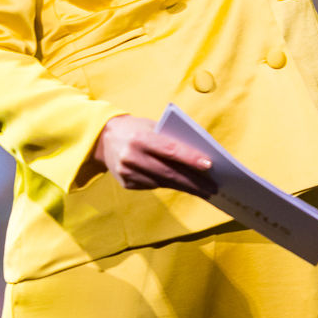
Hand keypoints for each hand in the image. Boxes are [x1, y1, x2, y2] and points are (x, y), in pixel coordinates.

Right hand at [96, 115, 215, 194]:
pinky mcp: (126, 184)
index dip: (190, 158)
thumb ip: (171, 139)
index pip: (169, 150)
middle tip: (213, 187)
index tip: (209, 165)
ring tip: (204, 190)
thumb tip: (200, 158)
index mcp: (139, 138)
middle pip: (168, 171)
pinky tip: (185, 187)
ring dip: (186, 187)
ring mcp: (127, 173)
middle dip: (193, 181)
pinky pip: (153, 185)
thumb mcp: (152, 127)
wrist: (104, 139)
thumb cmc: (138, 129)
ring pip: (163, 182)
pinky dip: (171, 185)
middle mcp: (131, 157)